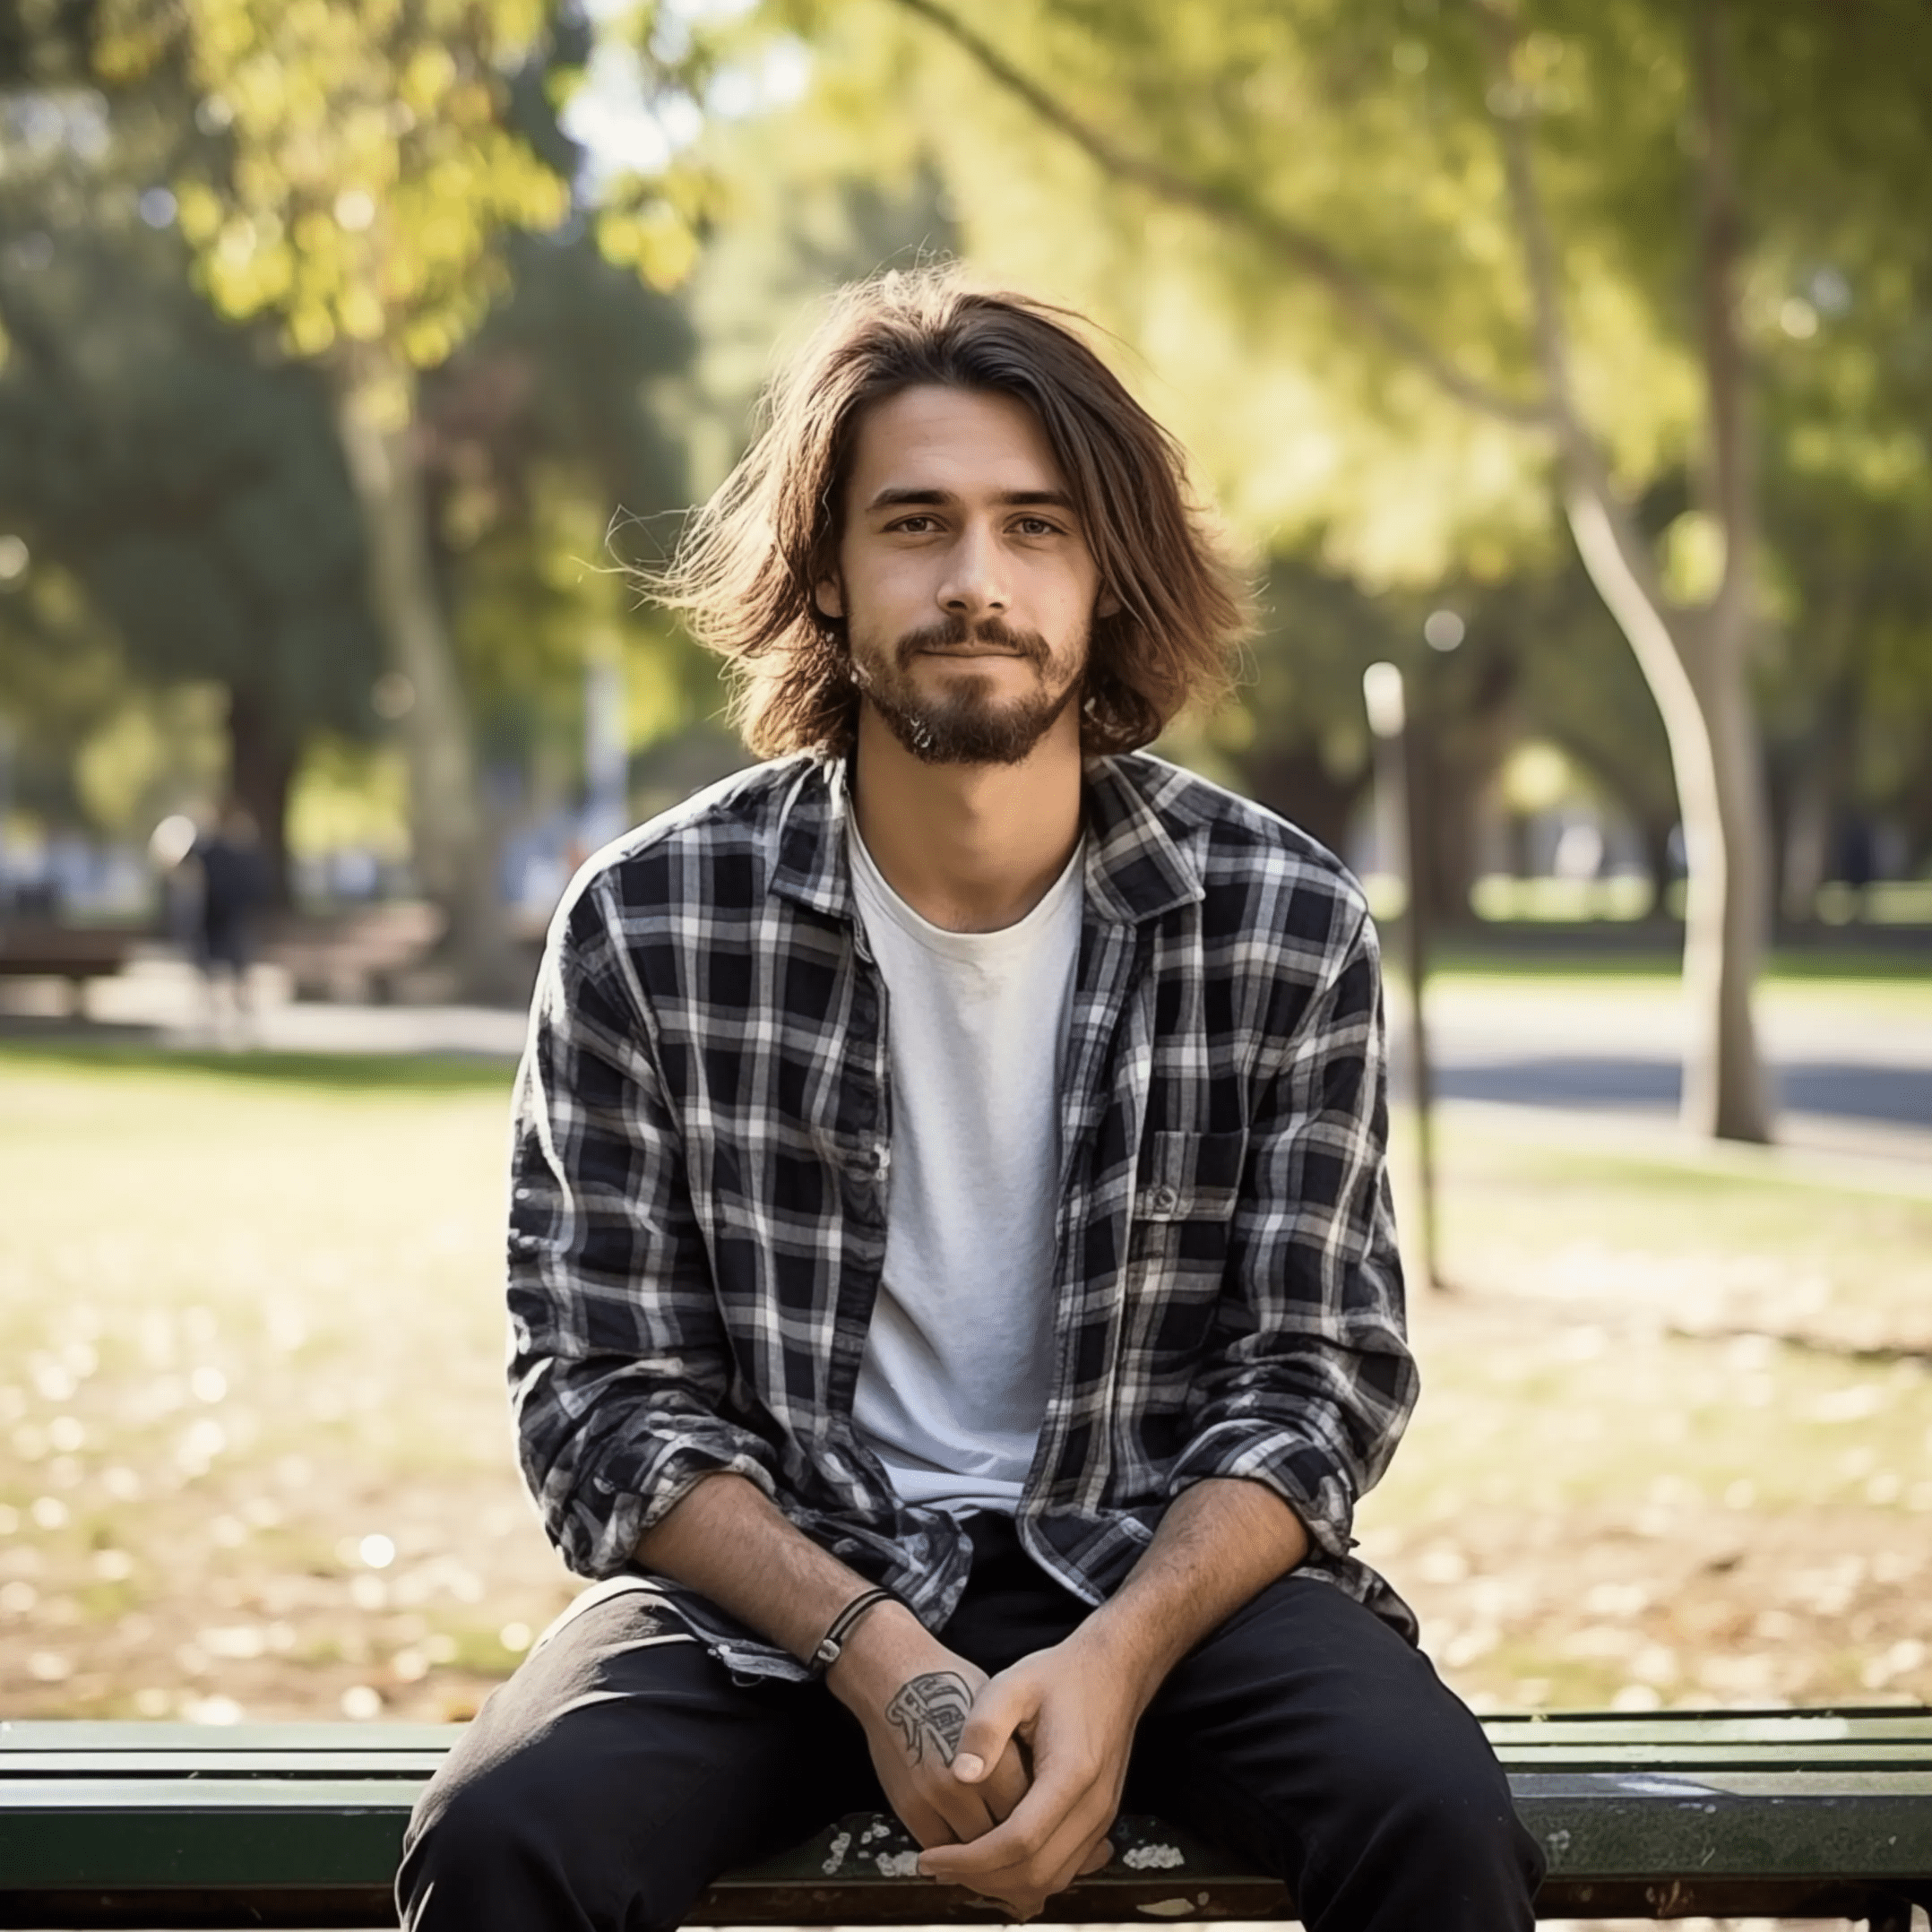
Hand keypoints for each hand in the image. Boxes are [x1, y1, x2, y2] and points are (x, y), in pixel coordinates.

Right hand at [827, 1603, 1030, 1851]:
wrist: (897, 1677)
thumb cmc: (954, 1687)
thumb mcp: (1002, 1710)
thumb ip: (1020, 1759)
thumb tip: (1045, 1802)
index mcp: (997, 1755)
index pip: (1030, 1812)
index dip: (1038, 1816)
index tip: (1040, 1813)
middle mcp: (964, 1783)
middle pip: (1002, 1836)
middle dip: (1013, 1835)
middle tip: (1020, 1829)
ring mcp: (933, 1799)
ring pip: (972, 1851)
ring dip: (984, 1848)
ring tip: (993, 1833)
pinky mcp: (908, 1809)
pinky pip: (940, 1849)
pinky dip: (954, 1850)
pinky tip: (964, 1831)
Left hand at [915, 1627, 1145, 1919]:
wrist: (1114, 1671)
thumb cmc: (1061, 1675)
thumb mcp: (1014, 1685)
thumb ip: (984, 1728)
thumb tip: (959, 1776)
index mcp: (1071, 1774)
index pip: (1018, 1842)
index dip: (971, 1859)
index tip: (932, 1857)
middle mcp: (1093, 1806)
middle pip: (1036, 1873)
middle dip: (983, 1878)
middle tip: (939, 1865)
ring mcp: (1101, 1817)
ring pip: (1053, 1879)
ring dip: (1004, 1883)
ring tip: (960, 1865)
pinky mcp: (1099, 1820)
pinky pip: (1065, 1867)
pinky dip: (1027, 1875)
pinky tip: (995, 1859)